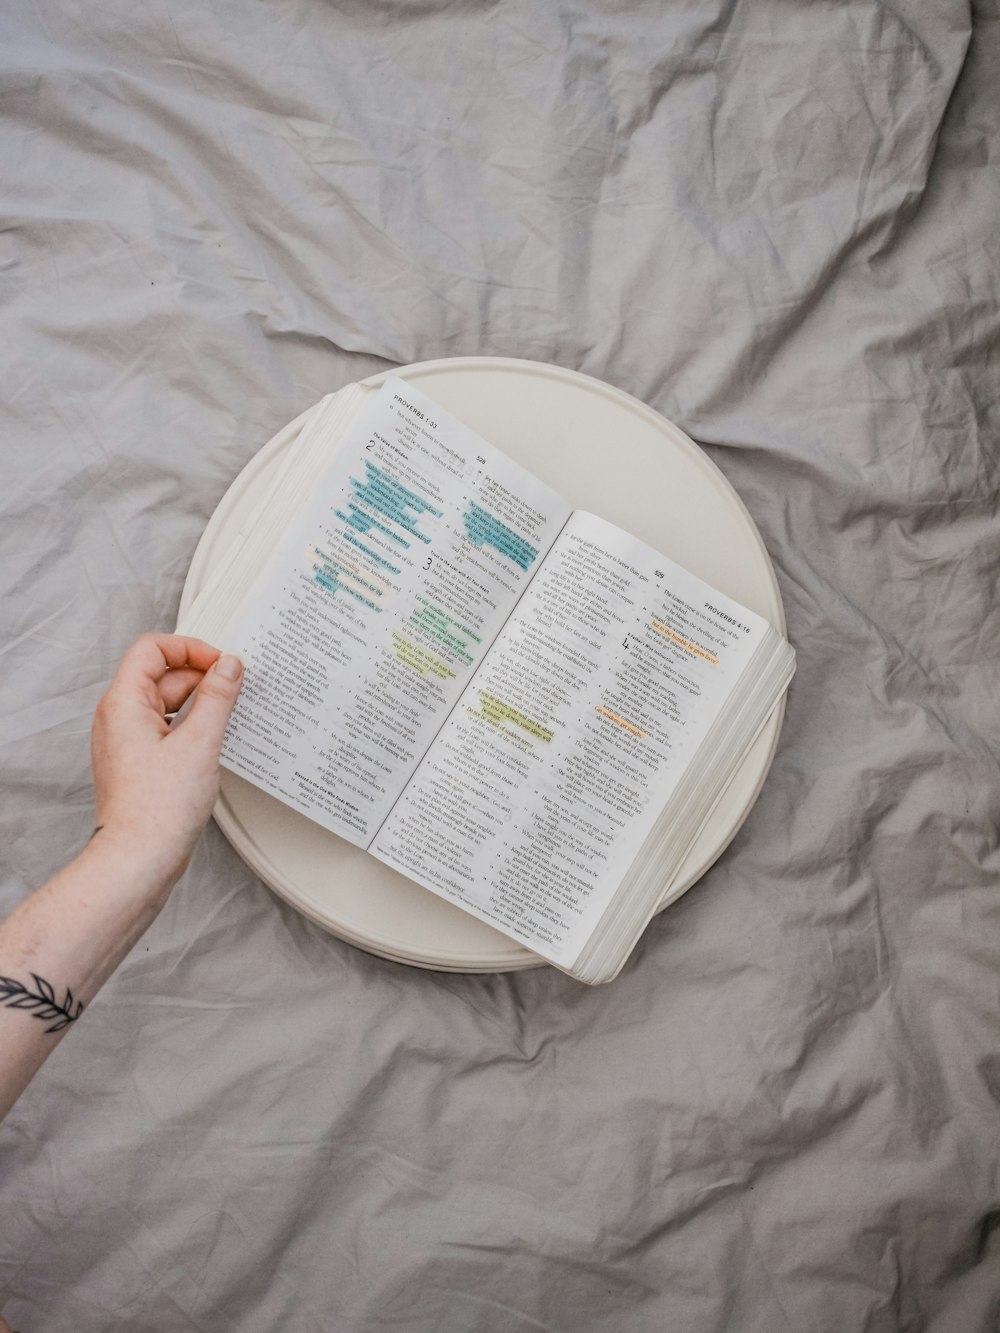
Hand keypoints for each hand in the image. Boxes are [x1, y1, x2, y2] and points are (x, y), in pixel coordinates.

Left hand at [90, 634, 243, 884]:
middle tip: (234, 688)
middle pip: (163, 675)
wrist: (139, 857)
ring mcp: (128, 741)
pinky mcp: (140, 762)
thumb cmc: (157, 809)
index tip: (220, 663)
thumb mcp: (199, 742)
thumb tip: (228, 666)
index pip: (152, 649)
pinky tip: (214, 739)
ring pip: (167, 703)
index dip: (190, 648)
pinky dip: (192, 725)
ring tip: (229, 713)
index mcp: (124, 702)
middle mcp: (119, 718)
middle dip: (201, 676)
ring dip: (199, 702)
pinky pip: (167, 728)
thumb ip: (218, 697)